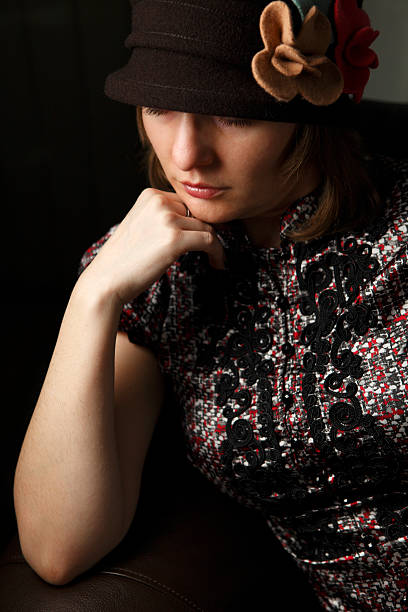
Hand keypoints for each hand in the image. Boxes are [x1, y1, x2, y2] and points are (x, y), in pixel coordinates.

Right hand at [79, 188, 225, 304]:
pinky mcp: (175, 238)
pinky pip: (210, 241)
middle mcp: (159, 202)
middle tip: (210, 251)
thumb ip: (162, 217)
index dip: (195, 222)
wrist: (107, 280)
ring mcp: (167, 219)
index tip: (201, 238)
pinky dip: (218, 253)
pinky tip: (217, 263)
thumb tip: (194, 222)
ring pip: (206, 227)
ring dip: (213, 245)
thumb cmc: (124, 259)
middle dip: (203, 233)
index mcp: (150, 195)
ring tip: (214, 259)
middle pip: (197, 214)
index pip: (185, 203)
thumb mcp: (141, 225)